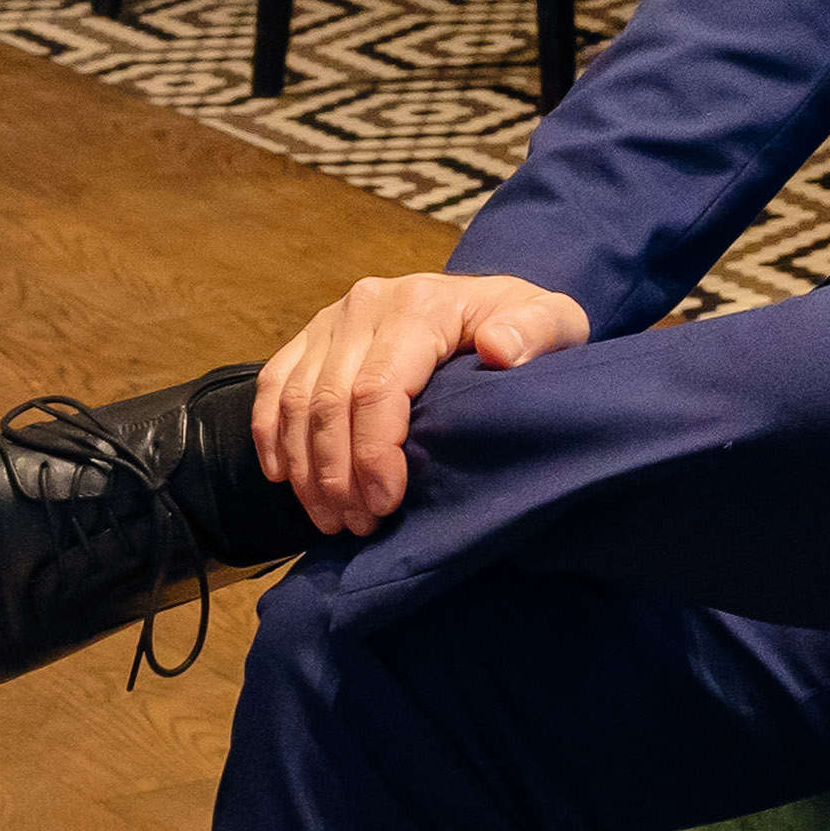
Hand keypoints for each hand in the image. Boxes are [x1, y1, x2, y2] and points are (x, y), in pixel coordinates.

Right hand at [249, 270, 591, 536]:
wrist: (488, 305)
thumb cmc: (523, 328)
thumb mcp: (556, 323)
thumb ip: (539, 332)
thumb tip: (499, 349)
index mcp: (421, 305)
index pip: (378, 388)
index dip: (375, 454)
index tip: (387, 504)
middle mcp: (366, 304)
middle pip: (329, 403)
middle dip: (339, 476)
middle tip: (359, 526)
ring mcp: (331, 319)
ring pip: (296, 403)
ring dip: (307, 471)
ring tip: (333, 519)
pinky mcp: (309, 336)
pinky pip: (273, 388)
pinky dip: (273, 437)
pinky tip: (286, 480)